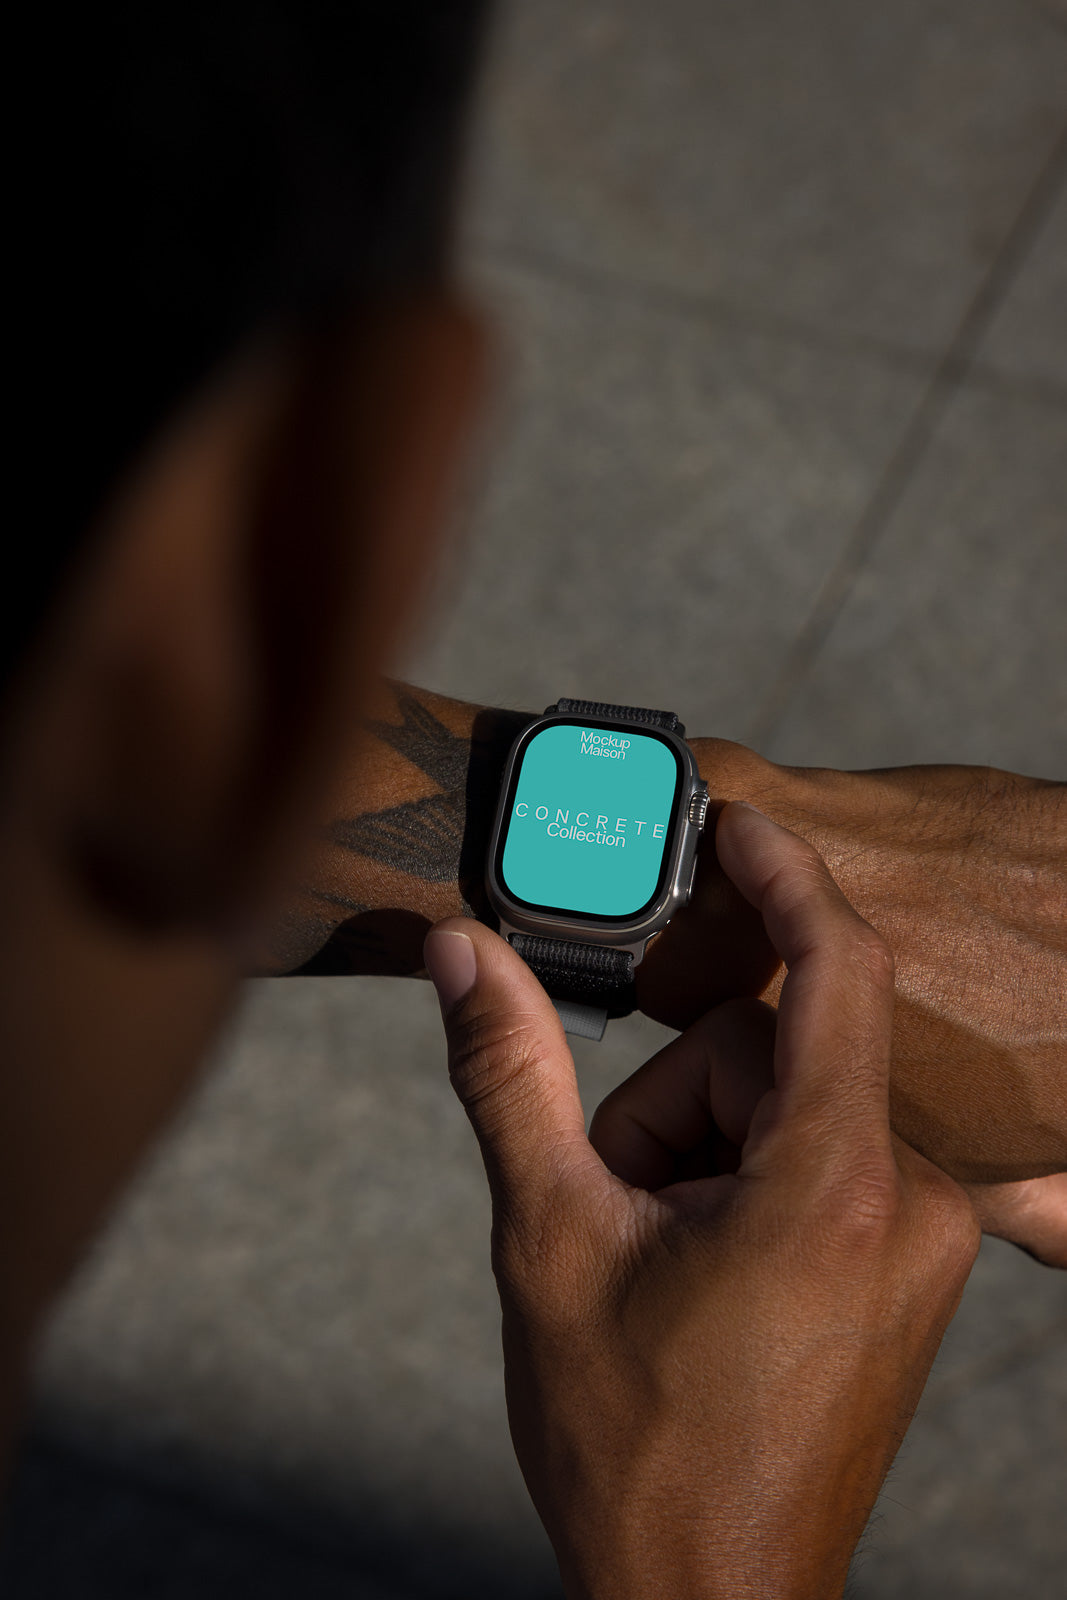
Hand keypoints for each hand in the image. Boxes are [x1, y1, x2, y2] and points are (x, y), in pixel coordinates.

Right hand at [426, 805, 977, 1599]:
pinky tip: (704, 1265)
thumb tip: (459, 950)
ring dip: (701, 1145)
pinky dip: (747, 1174)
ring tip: (659, 1253)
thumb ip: (508, 1076)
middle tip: (621, 1203)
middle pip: (775, 1050)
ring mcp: (921, 1238)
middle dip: (673, 1100)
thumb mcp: (549, 1242)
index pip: (839, 969)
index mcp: (832, 1185)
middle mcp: (908, 1201)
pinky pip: (824, 1152)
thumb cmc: (632, 1446)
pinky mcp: (912, 1262)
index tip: (735, 822)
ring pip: (792, 1102)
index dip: (785, 877)